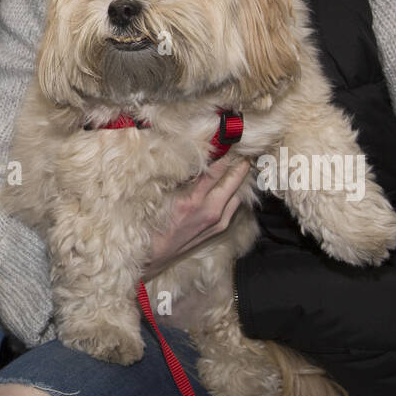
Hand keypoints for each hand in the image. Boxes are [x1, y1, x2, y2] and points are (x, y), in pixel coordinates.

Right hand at [140, 157, 251, 279]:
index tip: (228, 137)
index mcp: (192, 201)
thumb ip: (178, 178)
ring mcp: (217, 222)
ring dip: (240, 179)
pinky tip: (234, 185)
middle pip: (233, 181)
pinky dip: (235, 193)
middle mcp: (209, 212)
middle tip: (244, 148)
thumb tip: (193, 158)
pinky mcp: (218, 229)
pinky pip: (233, 207)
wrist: (153, 257)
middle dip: (239, 164)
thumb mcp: (160, 197)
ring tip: (241, 163)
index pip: (214, 170)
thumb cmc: (151, 224)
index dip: (223, 152)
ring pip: (237, 195)